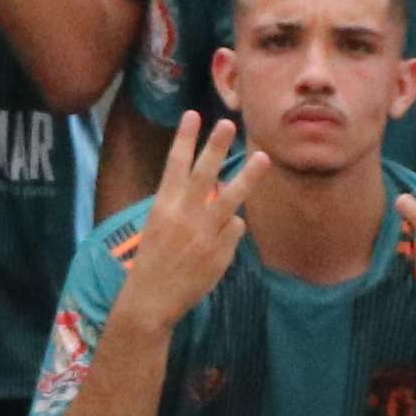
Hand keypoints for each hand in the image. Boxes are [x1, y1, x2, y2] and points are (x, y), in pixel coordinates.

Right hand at [118, 116, 257, 325]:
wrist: (152, 300)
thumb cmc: (152, 262)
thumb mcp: (158, 228)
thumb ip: (182, 207)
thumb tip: (213, 191)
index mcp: (163, 207)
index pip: (175, 165)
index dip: (185, 138)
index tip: (193, 115)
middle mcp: (185, 216)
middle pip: (205, 174)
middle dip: (216, 146)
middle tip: (229, 123)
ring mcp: (205, 234)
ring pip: (232, 198)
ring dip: (249, 176)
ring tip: (264, 158)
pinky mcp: (221, 252)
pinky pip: (235, 230)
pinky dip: (230, 231)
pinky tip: (218, 244)